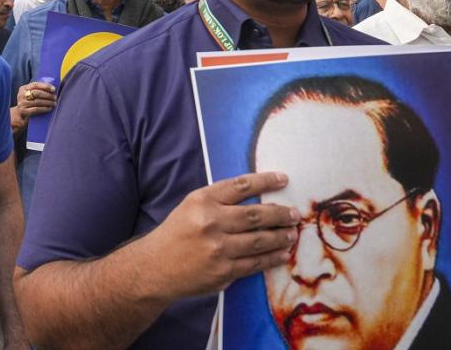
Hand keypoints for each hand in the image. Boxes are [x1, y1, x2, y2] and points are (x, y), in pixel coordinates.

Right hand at [12, 81, 55, 129]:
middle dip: (48, 95)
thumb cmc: (29, 103)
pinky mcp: (24, 112)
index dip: (45, 86)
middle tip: (55, 98)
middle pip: (37, 93)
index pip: (35, 84)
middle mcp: (21, 95)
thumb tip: (52, 89)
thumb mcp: (30, 95)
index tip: (54, 89)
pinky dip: (44, 109)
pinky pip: (36, 109)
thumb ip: (37, 90)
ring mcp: (22, 104)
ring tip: (54, 103)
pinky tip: (49, 108)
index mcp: (23, 88)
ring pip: (38, 101)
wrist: (20, 116)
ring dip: (48, 102)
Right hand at [140, 172, 298, 299]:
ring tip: (292, 234)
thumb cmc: (176, 233)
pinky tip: (282, 254)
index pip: (241, 186)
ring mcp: (218, 249)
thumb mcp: (191, 206)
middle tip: (295, 214)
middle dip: (280, 214)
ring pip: (260, 240)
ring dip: (280, 236)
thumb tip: (258, 197)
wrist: (155, 267)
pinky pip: (255, 263)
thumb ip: (219, 200)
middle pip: (255, 215)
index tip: (283, 179)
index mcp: (202, 201)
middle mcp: (210, 222)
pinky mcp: (224, 271)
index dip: (265, 181)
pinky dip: (272, 258)